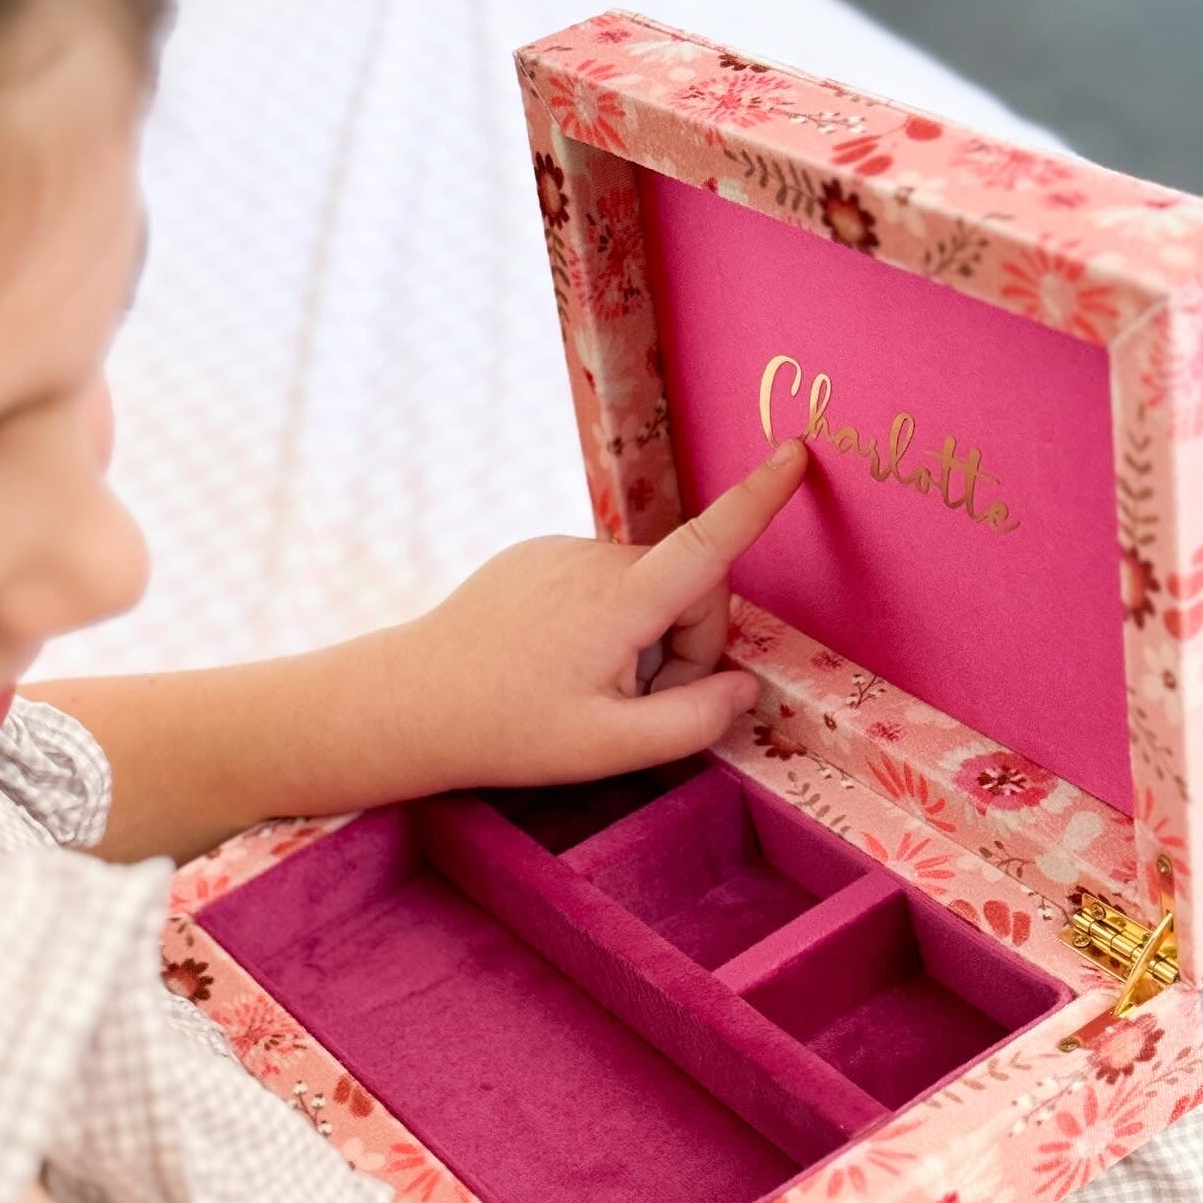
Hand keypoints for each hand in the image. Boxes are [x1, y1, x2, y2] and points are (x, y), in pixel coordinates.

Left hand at [404, 437, 808, 787]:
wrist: (406, 703)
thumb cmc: (505, 730)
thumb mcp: (609, 747)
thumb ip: (693, 722)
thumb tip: (743, 688)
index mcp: (618, 601)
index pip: (707, 544)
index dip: (758, 501)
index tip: (795, 454)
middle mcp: (591, 560)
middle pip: (687, 592)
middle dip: (682, 648)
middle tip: (632, 707)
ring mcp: (557, 552)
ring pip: (645, 591)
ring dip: (641, 640)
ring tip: (584, 691)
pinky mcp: (533, 558)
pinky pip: (600, 586)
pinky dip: (603, 625)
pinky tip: (552, 665)